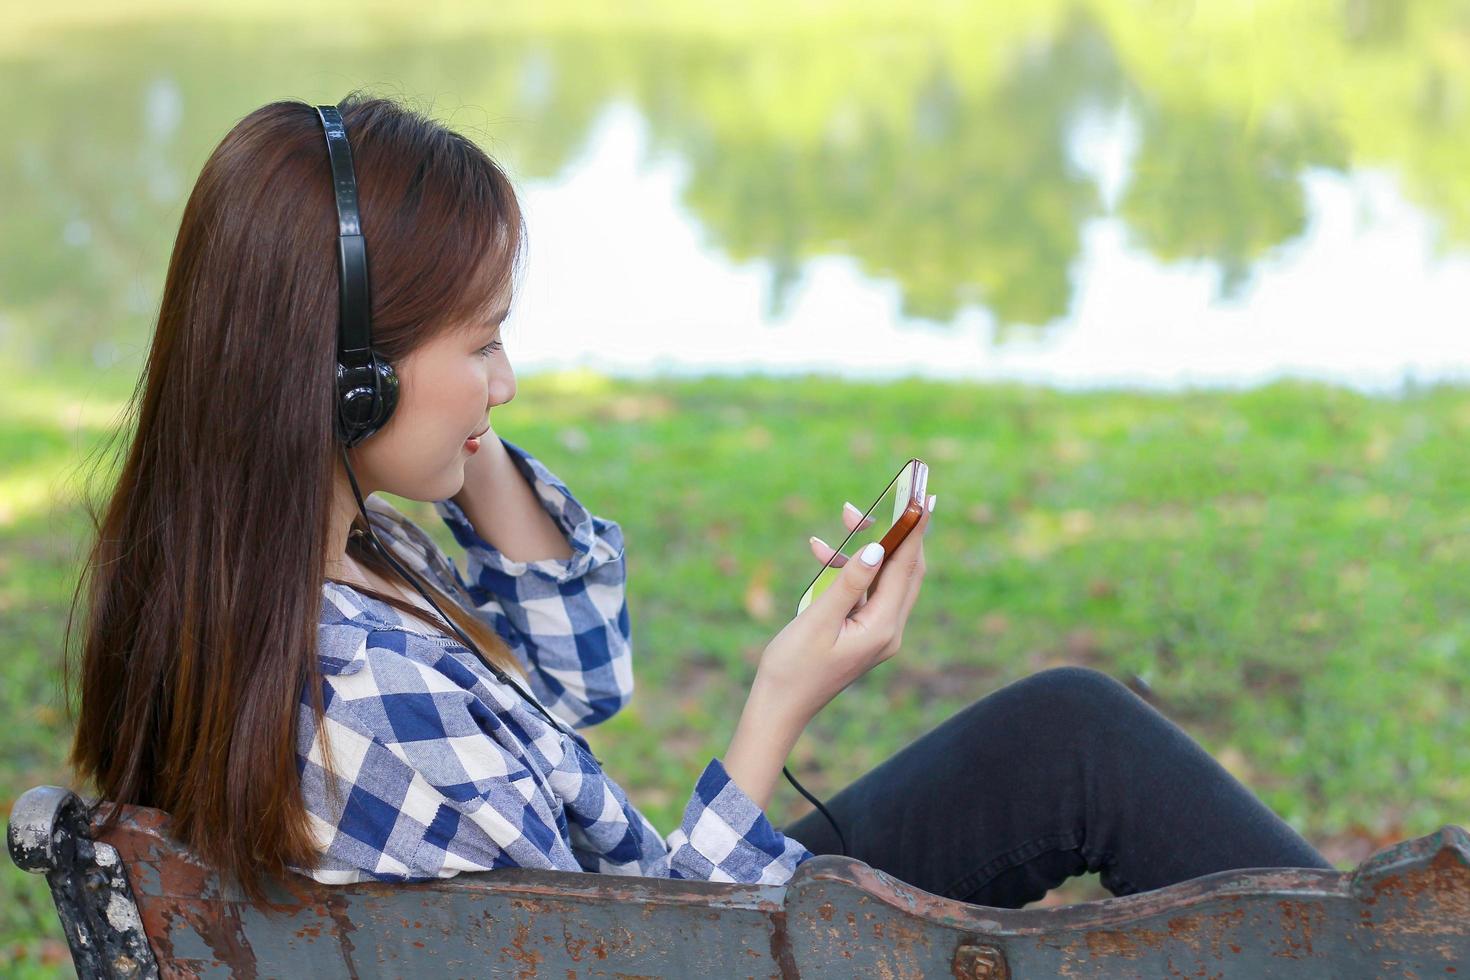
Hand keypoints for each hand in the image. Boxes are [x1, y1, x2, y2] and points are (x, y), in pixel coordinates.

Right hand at [754, 494, 935, 725]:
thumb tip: (876, 548)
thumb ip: (848, 582)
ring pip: (883, 576)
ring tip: (847, 515)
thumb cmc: (792, 667)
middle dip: (897, 531)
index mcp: (882, 628)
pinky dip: (849, 569)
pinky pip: (865, 590)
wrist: (778, 707)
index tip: (924, 497)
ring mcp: (877, 632)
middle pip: (905, 569)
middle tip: (897, 495)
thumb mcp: (818, 620)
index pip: (906, 568)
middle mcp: (887, 630)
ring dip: (866, 547)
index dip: (915, 530)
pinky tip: (823, 552)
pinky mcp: (862, 632)